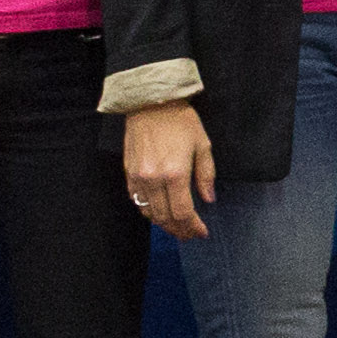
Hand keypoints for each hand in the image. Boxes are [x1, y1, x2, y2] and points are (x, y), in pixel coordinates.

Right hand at [123, 103, 215, 241]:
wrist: (150, 102)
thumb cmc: (181, 121)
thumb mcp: (202, 145)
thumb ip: (206, 175)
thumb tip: (208, 200)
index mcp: (175, 173)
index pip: (183, 212)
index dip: (193, 227)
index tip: (202, 232)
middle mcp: (154, 179)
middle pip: (165, 217)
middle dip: (180, 230)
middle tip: (190, 235)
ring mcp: (138, 177)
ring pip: (149, 212)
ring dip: (163, 224)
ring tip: (177, 228)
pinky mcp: (128, 173)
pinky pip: (136, 200)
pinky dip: (148, 211)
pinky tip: (159, 213)